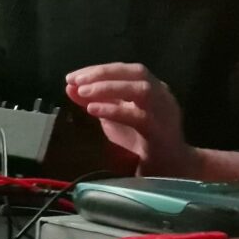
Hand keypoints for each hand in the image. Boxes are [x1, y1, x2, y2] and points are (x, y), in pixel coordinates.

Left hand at [65, 63, 197, 176]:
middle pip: (137, 73)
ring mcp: (164, 112)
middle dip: (104, 74)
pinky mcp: (161, 131)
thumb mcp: (112, 117)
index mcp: (153, 88)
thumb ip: (94, 100)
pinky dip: (114, 111)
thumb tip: (70, 86)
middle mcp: (162, 95)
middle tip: (76, 81)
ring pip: (142, 90)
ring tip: (83, 92)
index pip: (126, 69)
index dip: (99, 69)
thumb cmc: (139, 140)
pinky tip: (93, 110)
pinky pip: (139, 117)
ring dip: (109, 88)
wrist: (168, 169)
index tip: (73, 76)